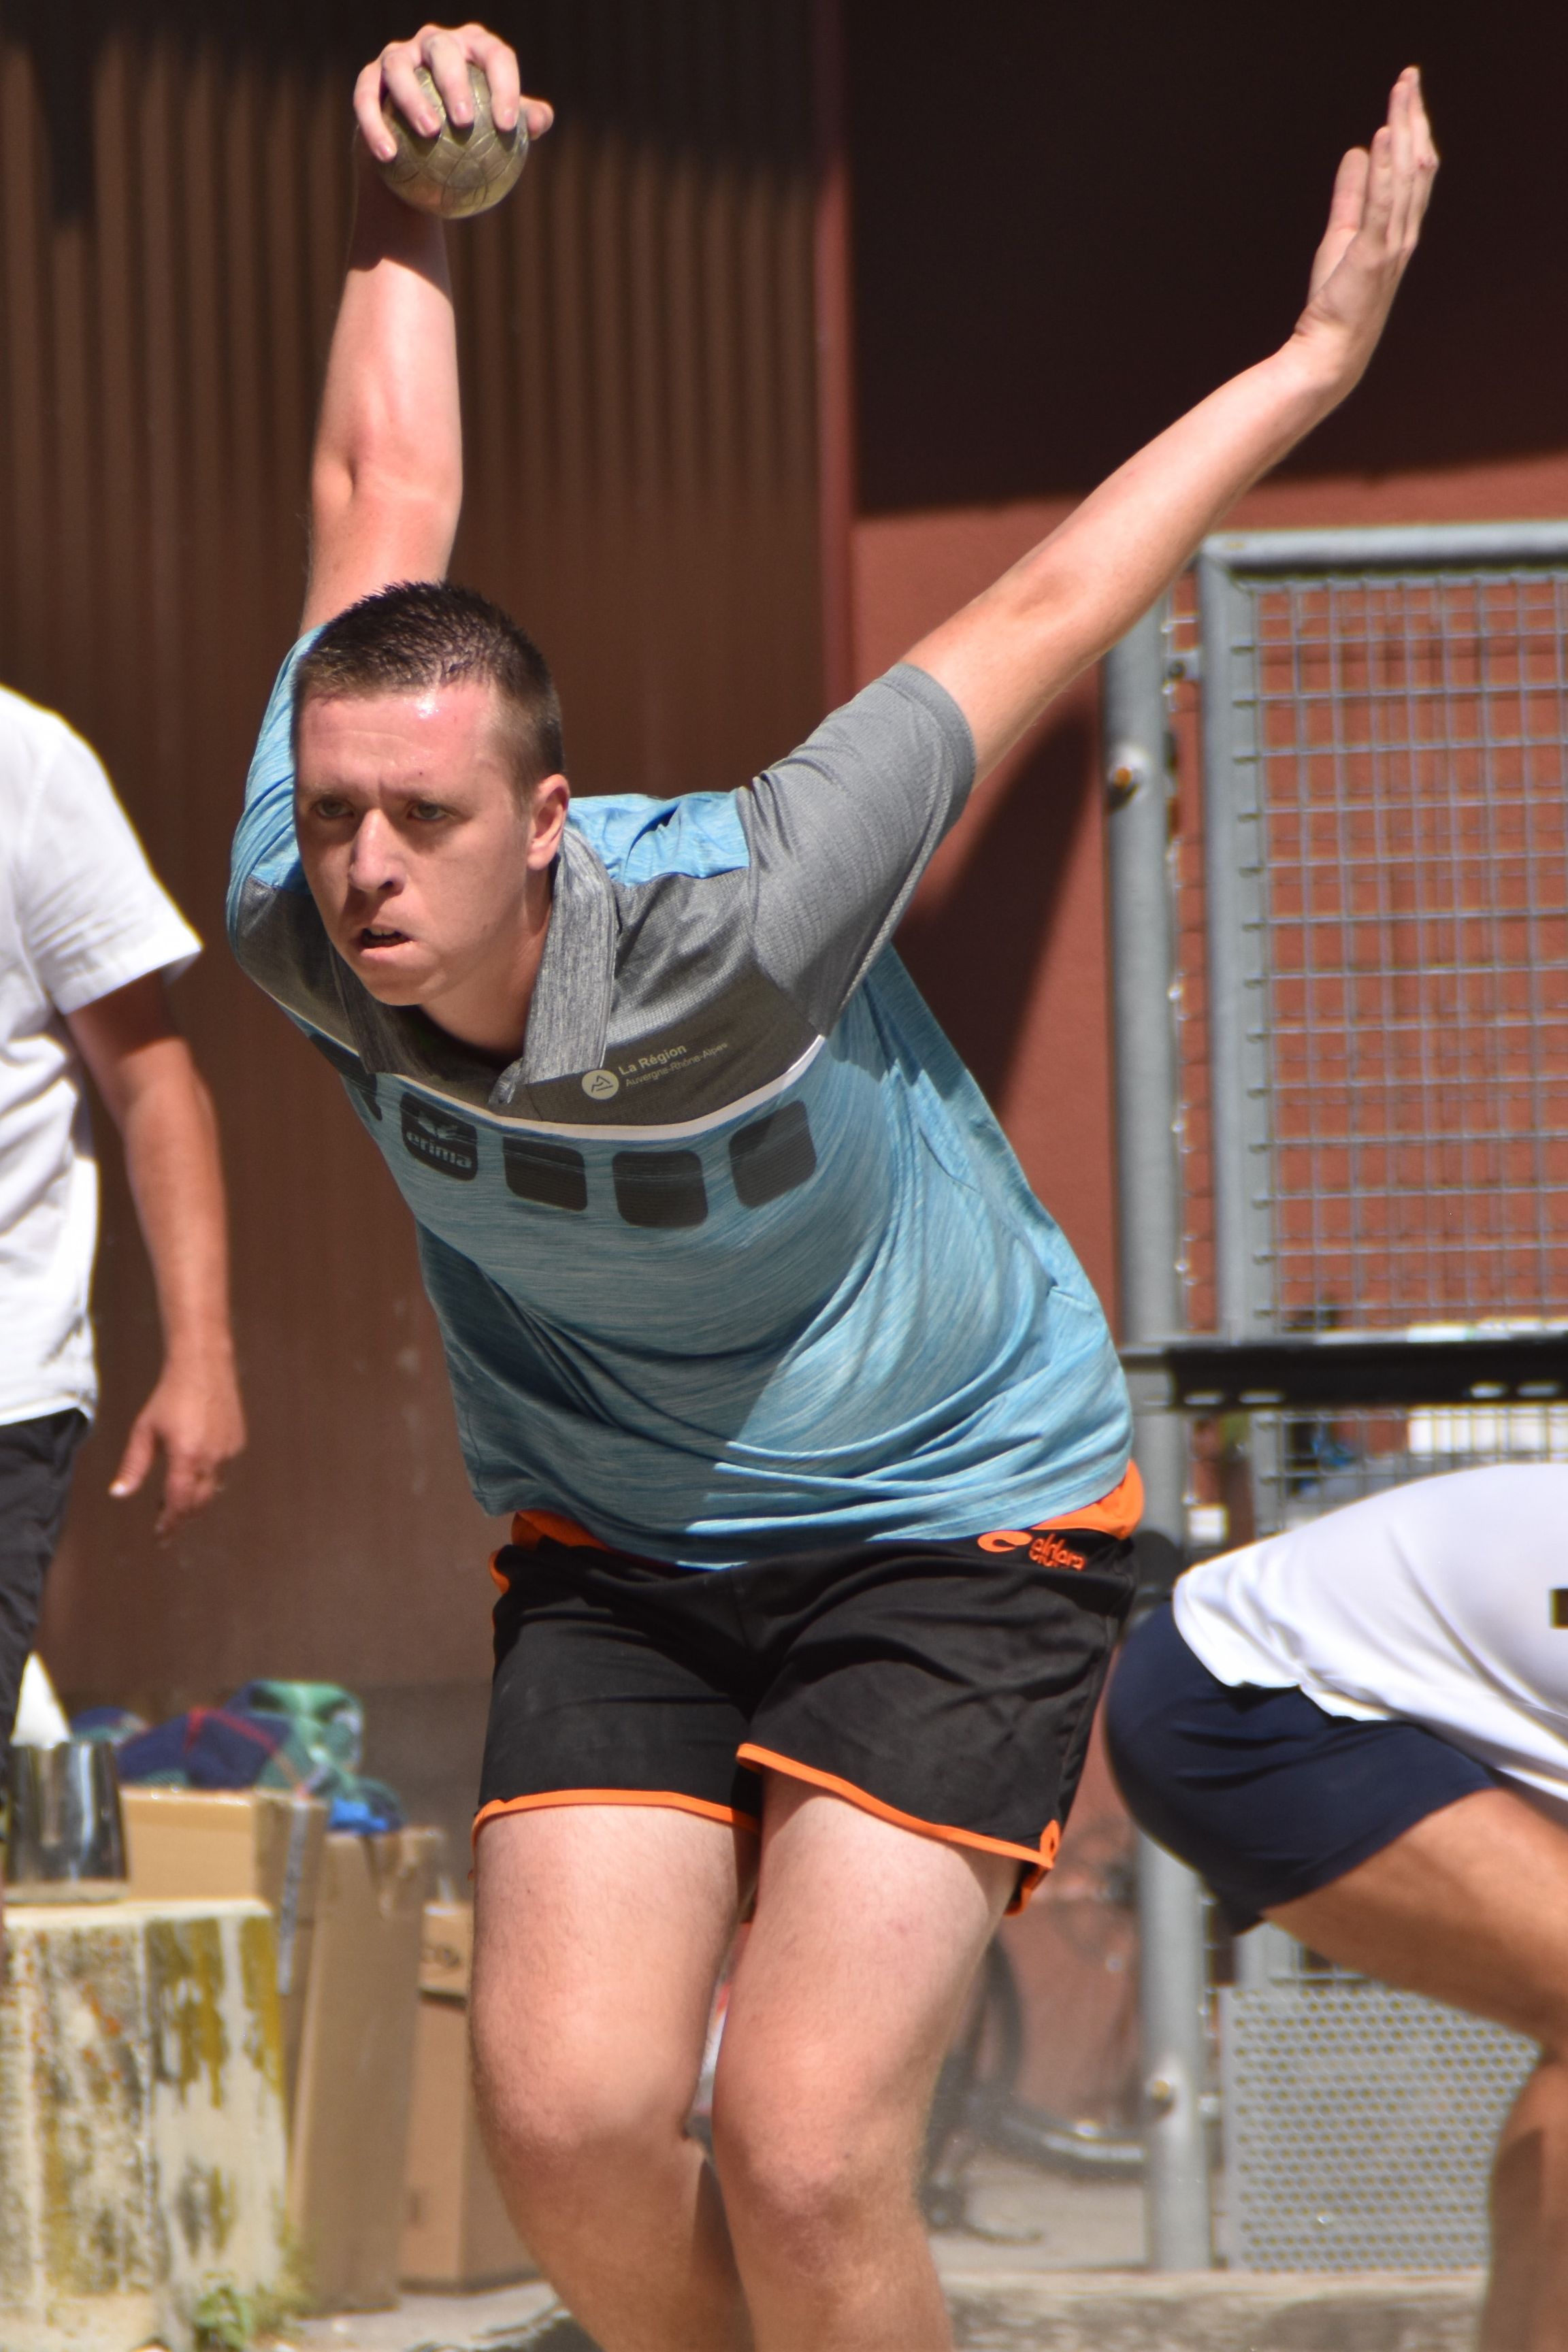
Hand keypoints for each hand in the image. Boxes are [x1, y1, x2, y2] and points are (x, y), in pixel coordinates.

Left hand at [109, 1354, 246, 1538]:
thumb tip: (119, 1493)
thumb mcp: (144, 1431)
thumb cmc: (169, 1397)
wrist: (203, 1367)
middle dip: (182, 1517)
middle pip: (199, 1503)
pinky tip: (193, 1473)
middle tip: (166, 1525)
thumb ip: (133, 1466)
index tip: (161, 1536)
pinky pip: (222, 1470)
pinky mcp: (237, 1442)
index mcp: (186, 1458)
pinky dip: (207, 1480)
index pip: (179, 1503)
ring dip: (195, 1500)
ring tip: (175, 1502)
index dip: (169, 1523)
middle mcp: (212, 1459)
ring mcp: (228, 1451)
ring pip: (213, 1489)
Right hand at [354, 22, 553, 161]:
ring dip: (411, 97)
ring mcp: (400, 55)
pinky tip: (387, 155)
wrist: (418, 152)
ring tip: (428, 132)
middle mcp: (435, 43)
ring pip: (399, 66)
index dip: (504, 85)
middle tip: (464, 122)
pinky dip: (374, 124)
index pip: (494, 56)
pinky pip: (367, 97)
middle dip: (453, 81)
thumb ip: (522, 121)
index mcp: (473, 49)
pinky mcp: (371, 77)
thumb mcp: (498, 131)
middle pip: (443, 49)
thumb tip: (541, 120)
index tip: (507, 126)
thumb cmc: (470, 138)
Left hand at [1290, 67, 1437, 395]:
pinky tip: (1384, 137)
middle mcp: (1404, 233)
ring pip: (1406, 176)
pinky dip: (1385, 169)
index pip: (1414, 169)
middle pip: (1417, 164)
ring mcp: (1392, 244)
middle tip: (1408, 78)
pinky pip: (1383, 205)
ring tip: (1400, 93)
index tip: (1405, 94)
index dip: (1412, 129)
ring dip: (1404, 130)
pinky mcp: (1372, 254)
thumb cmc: (1335, 301)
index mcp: (1399, 229)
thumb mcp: (1341, 235)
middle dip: (1414, 118)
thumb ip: (1352, 195)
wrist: (1328, 351)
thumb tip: (1358, 153)